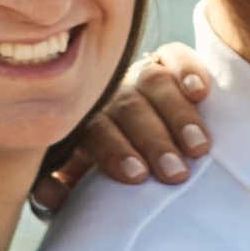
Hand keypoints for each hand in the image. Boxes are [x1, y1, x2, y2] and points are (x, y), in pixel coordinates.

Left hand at [31, 43, 214, 216]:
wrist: (133, 145)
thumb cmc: (106, 173)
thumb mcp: (79, 187)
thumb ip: (62, 194)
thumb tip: (49, 193)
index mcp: (85, 124)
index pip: (96, 131)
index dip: (115, 150)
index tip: (138, 176)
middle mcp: (110, 95)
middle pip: (130, 108)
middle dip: (155, 141)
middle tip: (176, 172)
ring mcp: (137, 75)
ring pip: (155, 83)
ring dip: (179, 115)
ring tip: (200, 147)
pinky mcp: (166, 62)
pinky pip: (174, 56)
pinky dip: (188, 69)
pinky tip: (200, 92)